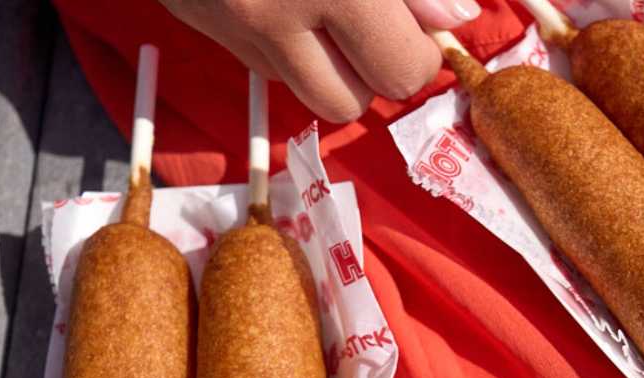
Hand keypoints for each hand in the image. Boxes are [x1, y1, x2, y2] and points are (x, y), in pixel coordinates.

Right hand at [159, 0, 481, 121]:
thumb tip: (453, 16)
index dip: (422, 52)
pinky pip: (258, 61)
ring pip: (301, 91)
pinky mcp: (191, 13)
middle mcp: (271, 8)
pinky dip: (284, 41)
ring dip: (331, 66)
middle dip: (376, 70)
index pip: (401, 70)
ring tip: (336, 9)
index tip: (422, 25)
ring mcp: (226, 16)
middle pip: (351, 102)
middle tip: (381, 22)